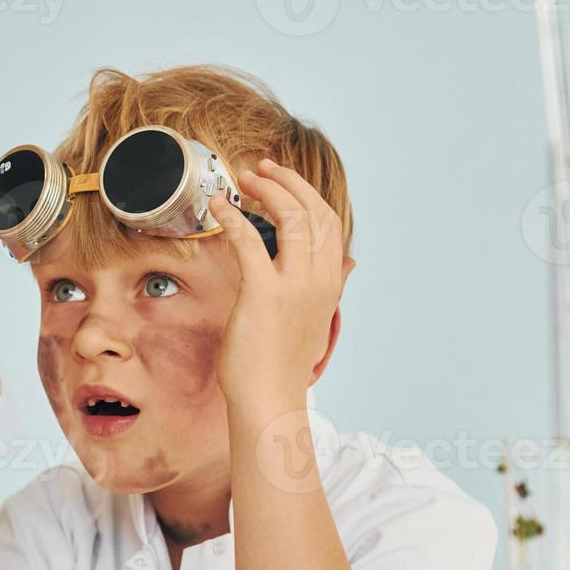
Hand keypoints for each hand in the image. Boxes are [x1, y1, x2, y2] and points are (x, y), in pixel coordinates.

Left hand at [208, 161, 354, 410]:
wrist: (270, 400)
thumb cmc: (283, 365)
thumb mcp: (317, 321)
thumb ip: (331, 286)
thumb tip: (349, 263)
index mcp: (329, 284)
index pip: (329, 222)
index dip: (306, 194)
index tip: (282, 181)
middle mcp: (319, 279)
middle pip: (313, 211)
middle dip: (286, 181)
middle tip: (259, 169)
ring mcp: (294, 285)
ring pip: (290, 216)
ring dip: (264, 190)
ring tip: (241, 181)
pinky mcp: (263, 292)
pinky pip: (250, 240)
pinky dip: (234, 217)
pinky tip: (220, 207)